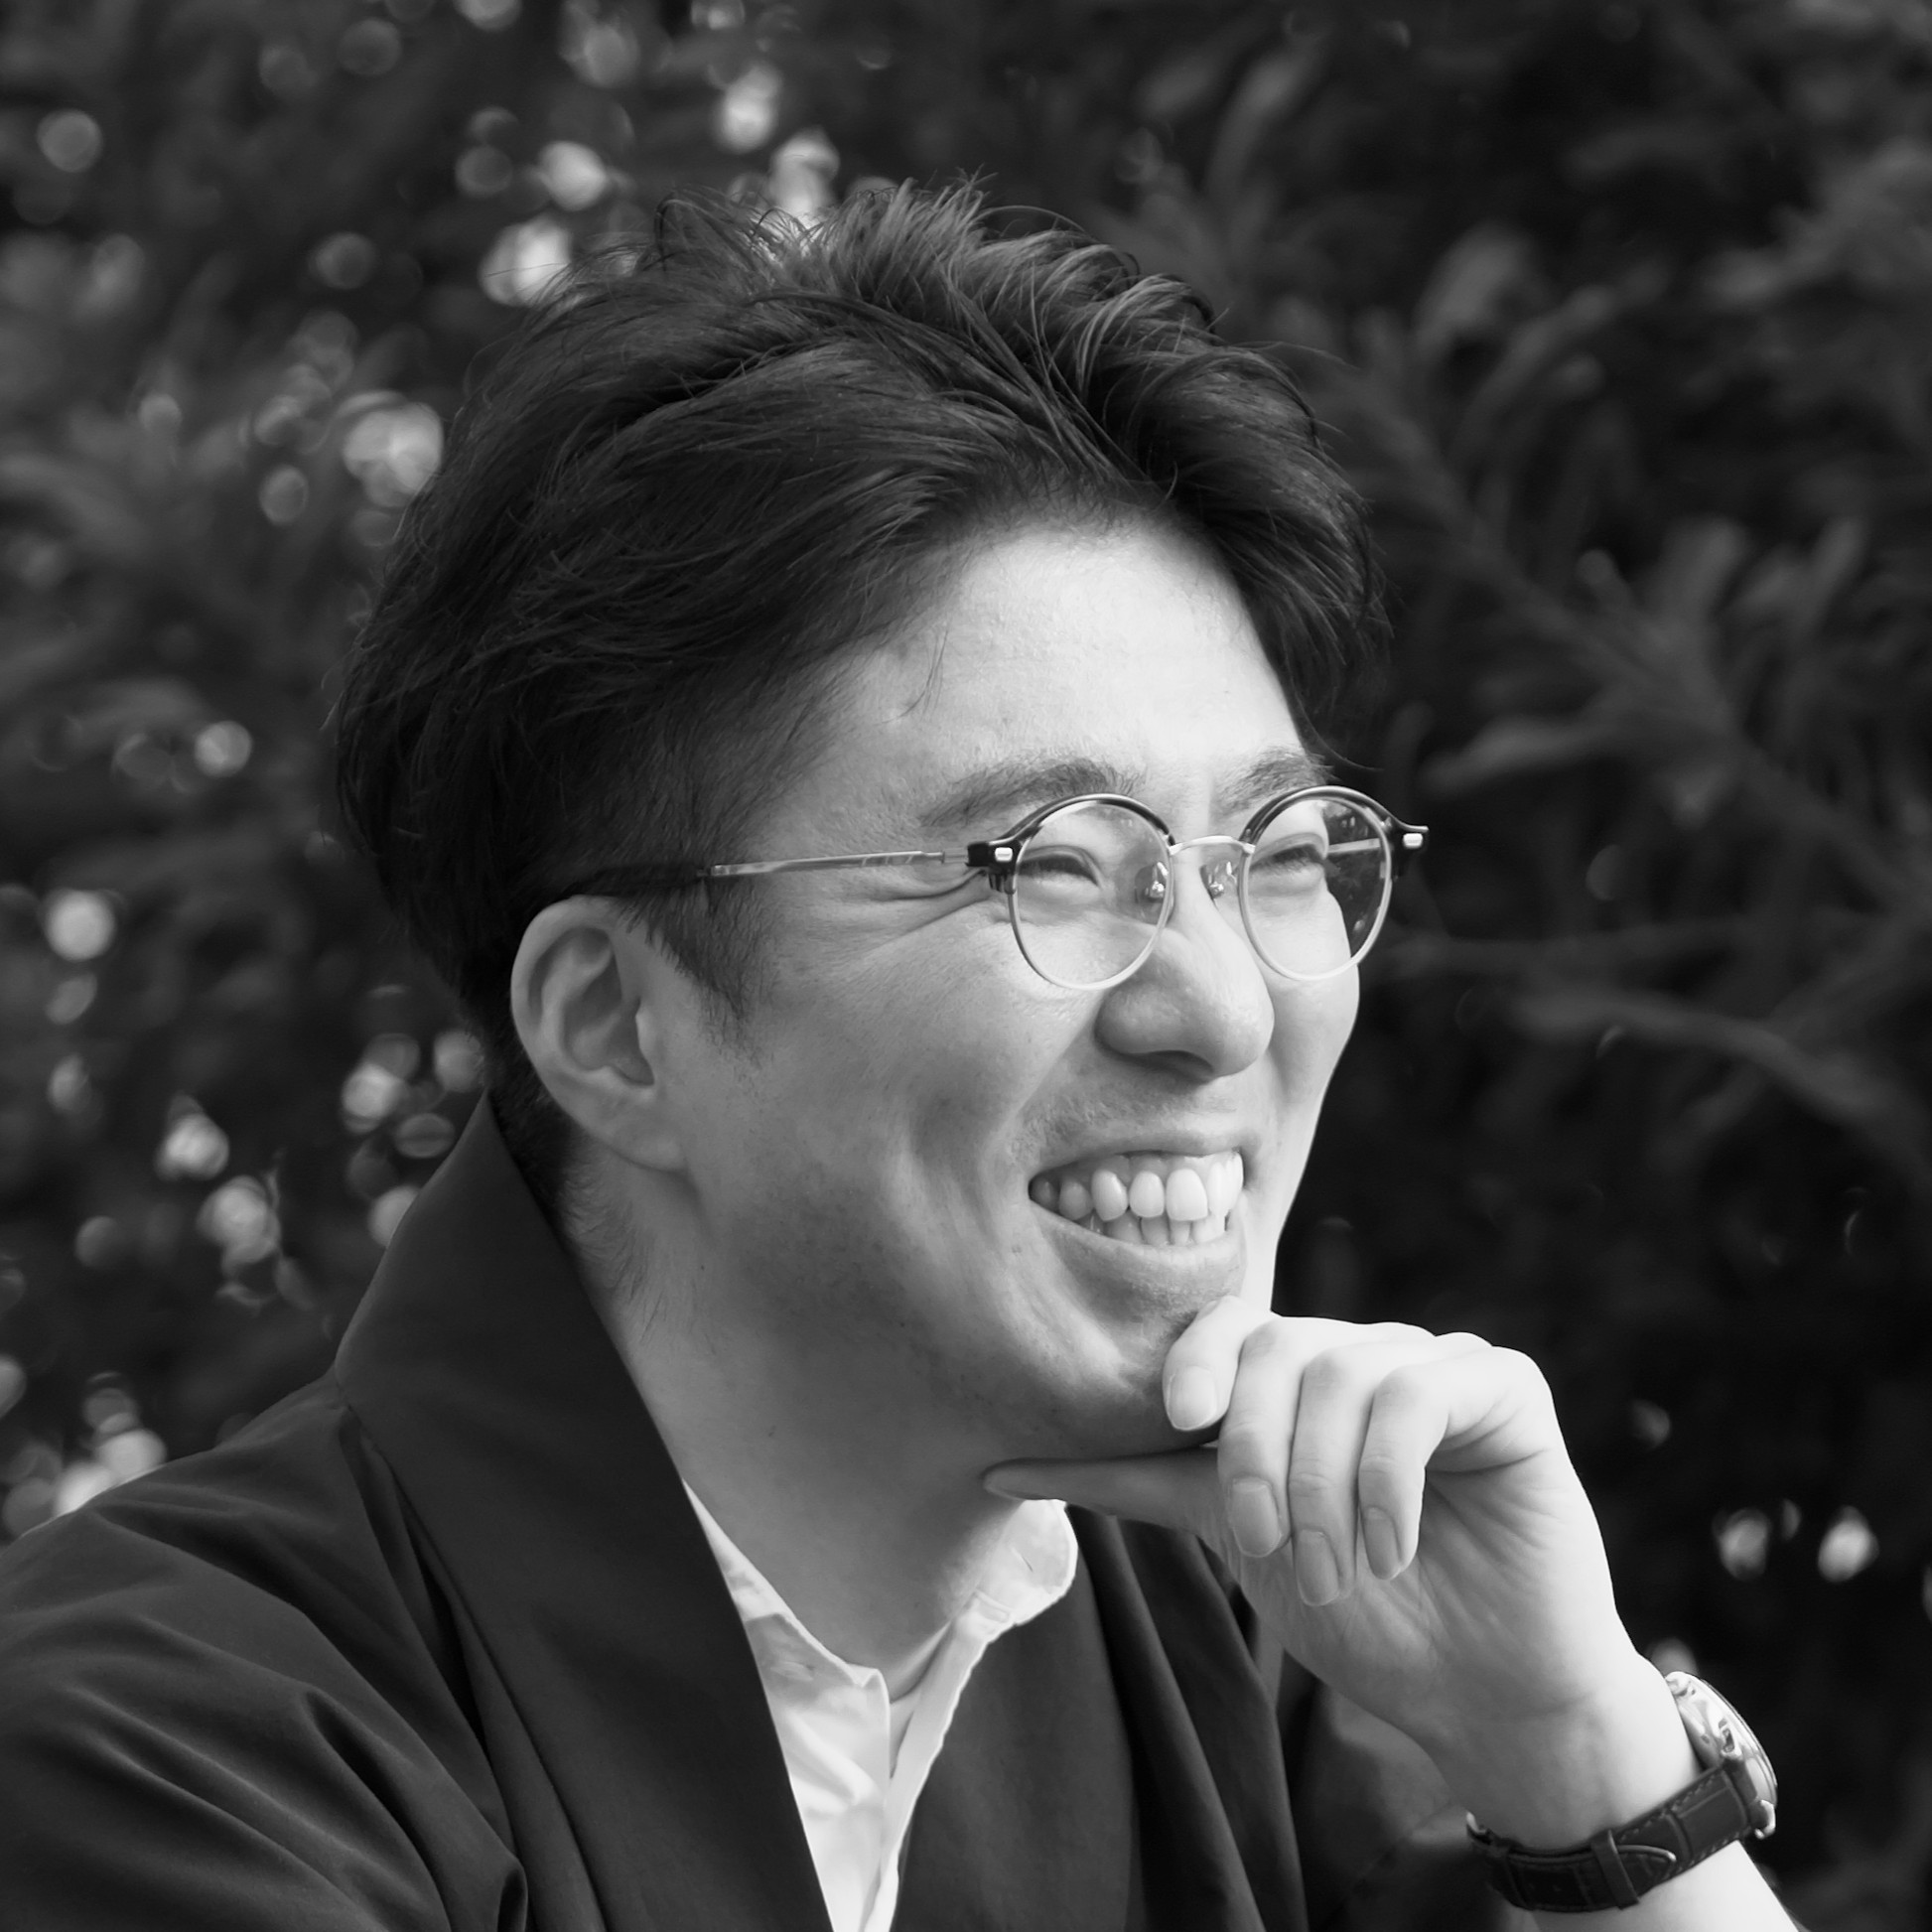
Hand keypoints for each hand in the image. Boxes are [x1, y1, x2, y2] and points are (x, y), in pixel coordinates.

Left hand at [986, 1299, 1686, 1844]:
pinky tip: (1392, 1548)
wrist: (1485, 1697)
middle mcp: (1363, 1356)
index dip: (1194, 1358)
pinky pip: (1419, 1392)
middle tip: (1264, 1545)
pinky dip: (1388, 1478)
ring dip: (1322, 1487)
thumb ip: (1141, 1483)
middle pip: (1276, 1348)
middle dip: (1254, 1452)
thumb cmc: (1365, 1617)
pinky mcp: (1503, 1386)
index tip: (1176, 1424)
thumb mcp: (1237, 1538)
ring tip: (1336, 1572)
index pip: (1229, 1324)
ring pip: (1341, 1374)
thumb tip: (1001, 1467)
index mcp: (1299, 1382)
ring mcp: (1436, 1363)